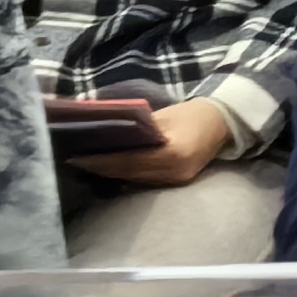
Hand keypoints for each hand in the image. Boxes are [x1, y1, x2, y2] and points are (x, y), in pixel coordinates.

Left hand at [75, 96, 230, 187]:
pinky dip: (125, 176)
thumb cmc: (191, 114)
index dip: (100, 160)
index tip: (76, 157)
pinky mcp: (177, 183)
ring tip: (86, 165)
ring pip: (133, 180)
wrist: (222, 123)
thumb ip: (136, 128)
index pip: (128, 160)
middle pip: (128, 173)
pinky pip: (144, 181)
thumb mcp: (162, 116)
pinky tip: (109, 170)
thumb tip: (102, 132)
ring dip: (109, 173)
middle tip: (73, 161)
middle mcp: (175, 171)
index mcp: (174, 152)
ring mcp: (177, 180)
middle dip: (99, 168)